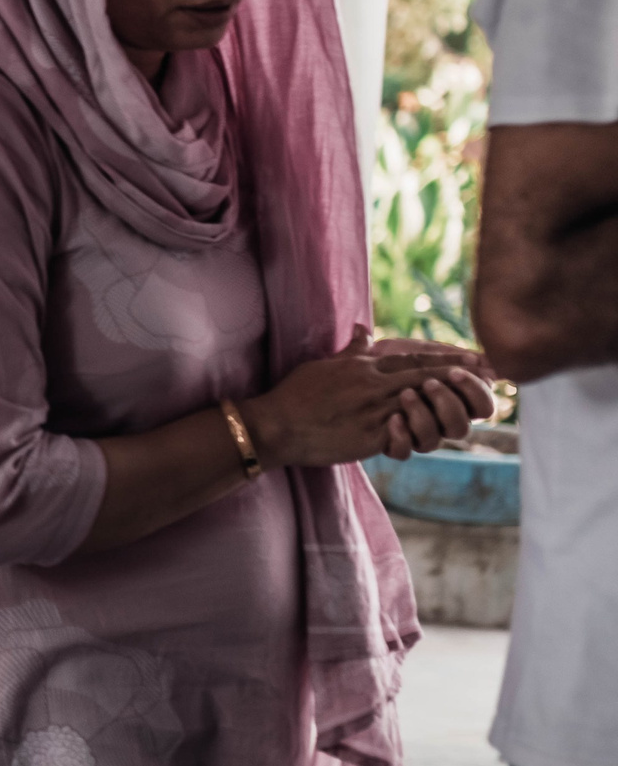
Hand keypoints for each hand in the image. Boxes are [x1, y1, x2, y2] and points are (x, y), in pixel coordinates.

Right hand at [242, 327, 494, 469]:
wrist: (275, 426)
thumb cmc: (295, 395)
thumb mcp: (323, 366)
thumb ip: (350, 350)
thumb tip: (361, 329)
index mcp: (364, 368)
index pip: (416, 359)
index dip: (448, 359)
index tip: (476, 358)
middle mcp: (374, 386)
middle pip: (428, 377)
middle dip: (461, 376)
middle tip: (491, 375)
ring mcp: (374, 411)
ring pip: (423, 403)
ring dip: (450, 403)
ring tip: (474, 403)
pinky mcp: (370, 437)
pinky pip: (407, 434)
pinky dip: (426, 430)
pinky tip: (444, 430)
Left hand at [369, 337, 499, 458]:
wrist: (346, 370)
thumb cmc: (388, 358)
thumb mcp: (417, 350)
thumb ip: (447, 355)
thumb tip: (485, 360)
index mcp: (454, 400)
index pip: (483, 407)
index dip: (476, 392)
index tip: (456, 371)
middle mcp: (439, 422)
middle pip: (461, 428)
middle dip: (449, 405)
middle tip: (429, 383)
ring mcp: (416, 435)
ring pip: (434, 442)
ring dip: (423, 417)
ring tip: (405, 394)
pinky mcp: (392, 444)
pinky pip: (403, 453)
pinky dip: (401, 438)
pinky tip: (393, 419)